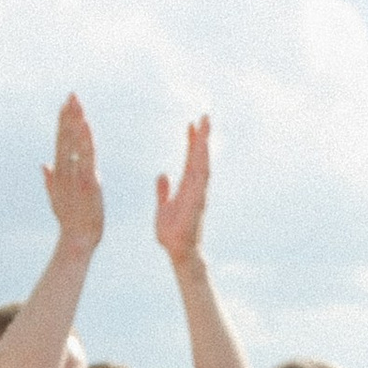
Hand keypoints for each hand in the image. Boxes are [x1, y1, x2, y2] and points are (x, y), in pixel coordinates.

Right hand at [44, 92, 103, 252]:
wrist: (76, 240)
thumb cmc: (71, 220)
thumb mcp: (58, 197)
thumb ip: (50, 179)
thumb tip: (44, 164)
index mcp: (60, 172)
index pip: (61, 141)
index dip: (63, 122)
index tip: (66, 104)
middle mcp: (64, 171)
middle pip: (65, 138)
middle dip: (69, 116)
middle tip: (72, 94)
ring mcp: (74, 176)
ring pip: (73, 144)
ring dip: (75, 122)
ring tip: (77, 103)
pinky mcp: (86, 182)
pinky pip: (85, 156)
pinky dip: (84, 140)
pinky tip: (85, 125)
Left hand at [154, 114, 210, 272]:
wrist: (178, 251)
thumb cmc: (172, 234)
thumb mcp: (163, 207)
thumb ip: (163, 191)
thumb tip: (161, 174)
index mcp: (187, 187)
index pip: (190, 159)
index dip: (191, 142)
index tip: (191, 124)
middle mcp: (196, 187)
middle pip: (200, 156)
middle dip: (203, 136)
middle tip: (205, 115)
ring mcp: (199, 193)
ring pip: (203, 162)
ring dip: (204, 144)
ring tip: (205, 125)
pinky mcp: (198, 200)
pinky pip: (201, 177)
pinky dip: (202, 161)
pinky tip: (202, 148)